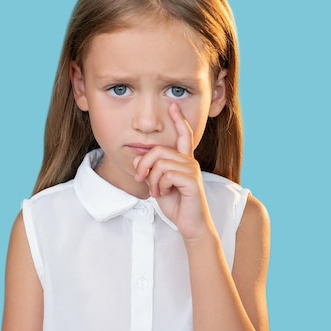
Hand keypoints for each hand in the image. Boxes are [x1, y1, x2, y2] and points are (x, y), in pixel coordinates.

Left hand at [133, 103, 211, 239]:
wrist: (189, 224)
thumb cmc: (176, 204)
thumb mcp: (156, 185)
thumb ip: (149, 170)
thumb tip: (138, 158)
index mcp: (183, 160)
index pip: (183, 135)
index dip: (178, 120)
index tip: (173, 106)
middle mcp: (189, 161)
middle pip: (159, 150)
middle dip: (144, 164)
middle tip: (141, 179)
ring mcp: (192, 170)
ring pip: (161, 163)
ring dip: (152, 180)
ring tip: (156, 191)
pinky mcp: (192, 181)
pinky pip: (167, 174)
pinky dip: (159, 186)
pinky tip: (163, 194)